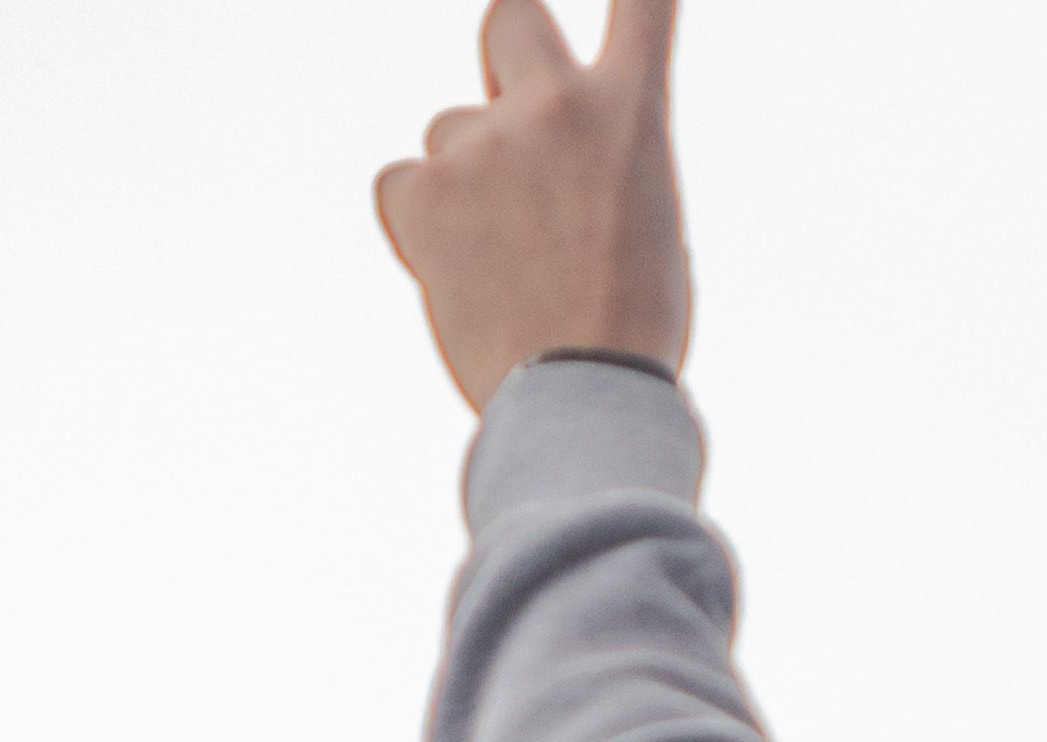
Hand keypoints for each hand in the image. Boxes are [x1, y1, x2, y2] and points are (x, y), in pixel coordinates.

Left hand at [370, 0, 691, 413]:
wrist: (583, 398)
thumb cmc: (628, 329)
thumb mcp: (648, 215)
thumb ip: (599, 158)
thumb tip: (543, 161)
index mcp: (631, 107)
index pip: (639, 1)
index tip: (615, 4)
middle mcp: (555, 103)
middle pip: (508, 16)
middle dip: (504, 54)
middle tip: (509, 112)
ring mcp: (485, 143)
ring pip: (448, 128)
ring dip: (463, 177)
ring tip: (499, 261)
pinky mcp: (423, 192)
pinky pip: (398, 184)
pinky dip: (415, 223)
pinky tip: (452, 273)